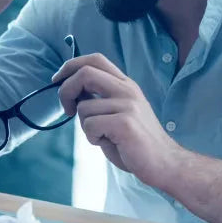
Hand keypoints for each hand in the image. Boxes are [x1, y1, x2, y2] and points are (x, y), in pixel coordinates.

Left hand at [52, 53, 183, 188]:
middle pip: (85, 73)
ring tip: (103, 136)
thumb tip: (73, 92)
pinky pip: (90, 125)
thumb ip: (99, 100)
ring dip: (85, 126)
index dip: (71, 66)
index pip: (95, 59)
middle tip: (66, 109)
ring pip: (84, 107)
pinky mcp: (125, 123)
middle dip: (65, 90)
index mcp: (125, 84)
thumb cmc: (135, 142)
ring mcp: (127, 105)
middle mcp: (127, 90)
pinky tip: (109, 142)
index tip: (57, 80)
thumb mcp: (118, 113)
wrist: (164, 163)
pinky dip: (92, 137)